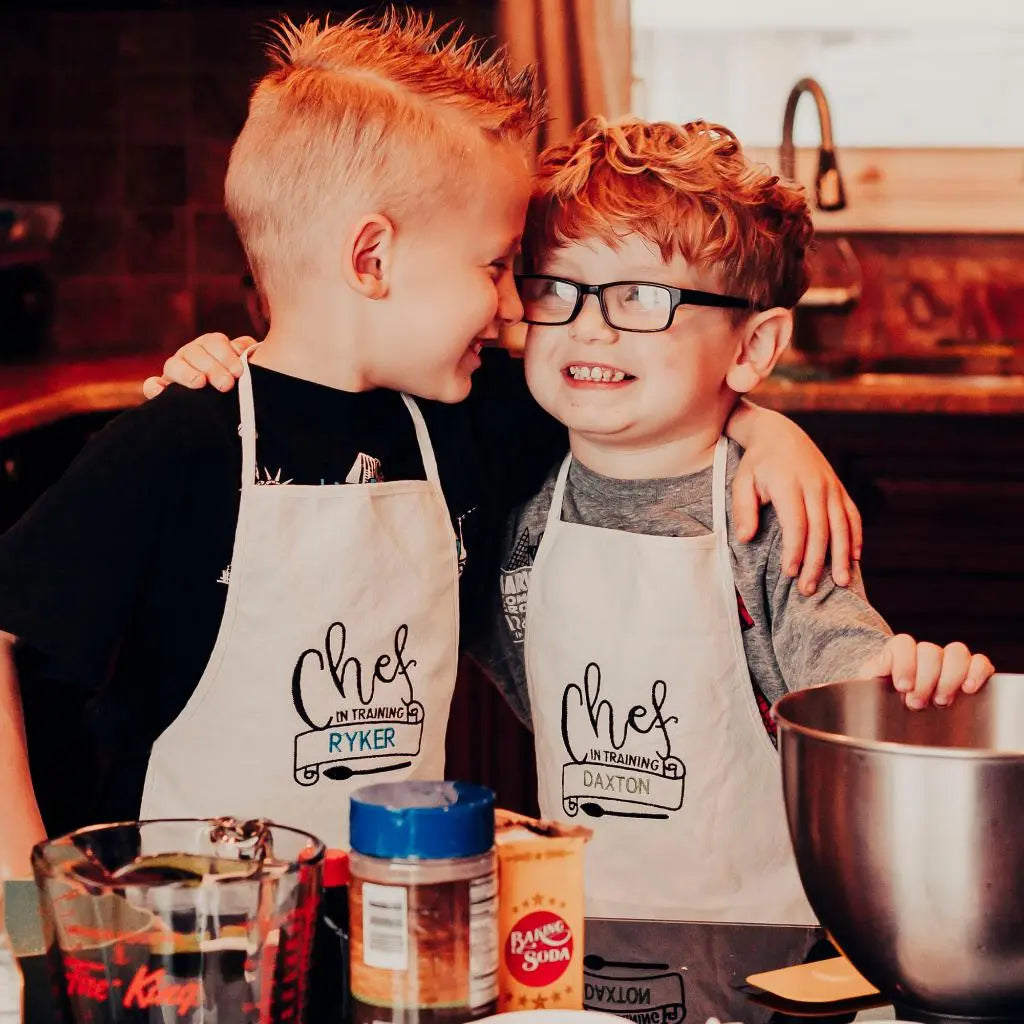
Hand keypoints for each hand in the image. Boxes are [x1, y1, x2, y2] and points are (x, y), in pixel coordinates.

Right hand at [142, 334, 254, 398]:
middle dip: (212, 368)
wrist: (227, 409)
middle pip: (195, 353)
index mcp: (210, 347)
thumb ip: (245, 353)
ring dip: (187, 373)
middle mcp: (190, 355)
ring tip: (199, 383)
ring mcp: (174, 372)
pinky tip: (160, 392)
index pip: (214, 342)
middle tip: (226, 385)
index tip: (238, 372)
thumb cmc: (237, 381)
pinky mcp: (162, 390)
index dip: (226, 355)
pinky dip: (153, 387)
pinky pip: (152, 386)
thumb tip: (245, 346)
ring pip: (174, 365)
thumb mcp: (243, 366)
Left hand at [728, 403, 862, 595]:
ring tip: (841, 583)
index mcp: (788, 484)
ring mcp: (830, 486)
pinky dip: (855, 537)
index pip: (796, 524)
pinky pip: (852, 515)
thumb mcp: (741, 481)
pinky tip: (854, 559)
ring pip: (841, 525)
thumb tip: (746, 538)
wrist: (780, 434)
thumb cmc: (756, 464)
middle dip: (815, 562)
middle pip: (820, 530)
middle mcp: (814, 485)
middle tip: (808, 589)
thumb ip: (743, 509)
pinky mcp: (839, 488)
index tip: (789, 573)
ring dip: (841, 556)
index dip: (795, 550)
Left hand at [859, 635, 993, 708]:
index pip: (904, 643)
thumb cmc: (886, 700)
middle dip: (925, 680)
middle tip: (917, 702)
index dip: (905, 664)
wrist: (903, 718)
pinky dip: (977, 672)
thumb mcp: (872, 687)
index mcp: (900, 652)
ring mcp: (950, 662)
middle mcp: (926, 654)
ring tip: (940, 700)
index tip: (903, 687)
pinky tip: (968, 689)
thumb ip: (874, 672)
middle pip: (930, 651)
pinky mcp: (972, 673)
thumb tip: (885, 660)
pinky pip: (980, 662)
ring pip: (957, 652)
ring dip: (949, 677)